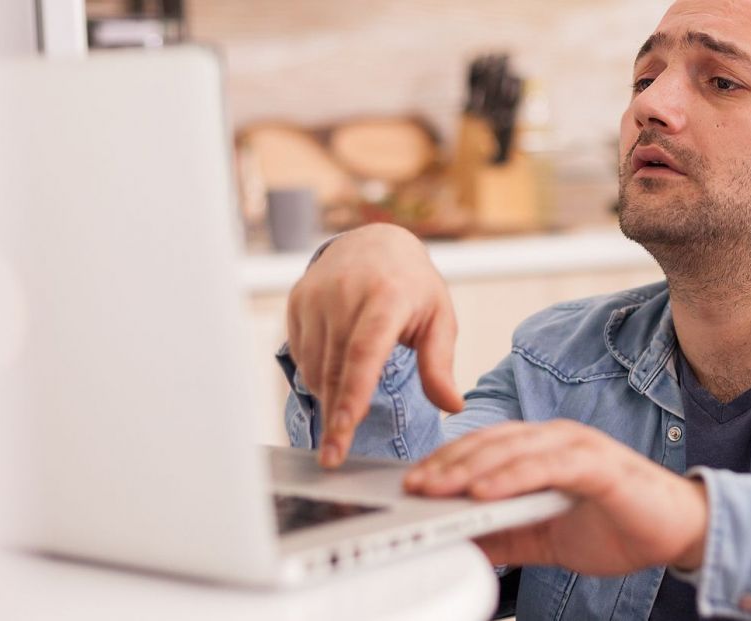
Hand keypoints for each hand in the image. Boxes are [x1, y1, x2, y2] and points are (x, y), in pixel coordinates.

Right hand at [285, 224, 463, 467]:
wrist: (375, 242)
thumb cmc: (413, 286)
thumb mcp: (439, 318)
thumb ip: (440, 364)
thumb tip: (453, 407)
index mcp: (388, 297)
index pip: (365, 352)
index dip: (353, 393)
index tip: (344, 429)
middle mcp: (347, 294)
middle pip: (335, 369)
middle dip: (334, 417)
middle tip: (334, 458)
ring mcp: (317, 296)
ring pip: (315, 367)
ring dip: (329, 396)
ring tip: (349, 406)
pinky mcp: (297, 302)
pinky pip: (301, 355)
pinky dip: (318, 375)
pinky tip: (337, 373)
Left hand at [403, 420, 708, 574]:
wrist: (678, 532)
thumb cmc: (620, 526)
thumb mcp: (546, 538)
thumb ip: (506, 536)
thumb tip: (461, 544)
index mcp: (543, 449)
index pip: (483, 447)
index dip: (445, 462)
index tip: (412, 484)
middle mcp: (556, 439)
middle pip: (489, 444)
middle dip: (446, 466)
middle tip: (413, 488)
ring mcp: (577, 446)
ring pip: (511, 450)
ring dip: (469, 469)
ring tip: (437, 489)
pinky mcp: (597, 463)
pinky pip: (545, 467)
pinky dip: (511, 478)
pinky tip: (484, 492)